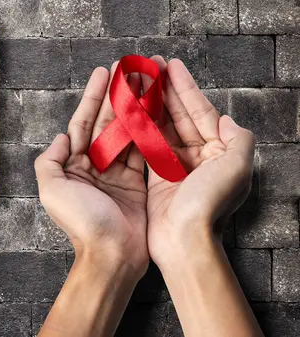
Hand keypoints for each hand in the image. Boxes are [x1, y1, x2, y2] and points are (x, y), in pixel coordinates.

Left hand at [35, 63, 147, 276]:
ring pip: (126, 133)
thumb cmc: (82, 224)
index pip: (82, 123)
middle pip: (106, 123)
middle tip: (130, 69)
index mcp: (71, 166)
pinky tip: (155, 110)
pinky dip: (148, 131)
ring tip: (145, 82)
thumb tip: (62, 136)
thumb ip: (50, 161)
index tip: (104, 73)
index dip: (93, 97)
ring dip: (134, 108)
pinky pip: (142, 151)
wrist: (112, 255)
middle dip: (117, 95)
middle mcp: (93, 166)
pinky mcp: (135, 183)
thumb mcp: (52, 191)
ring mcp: (115, 174)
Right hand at [144, 56, 254, 265]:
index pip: (201, 111)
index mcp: (219, 151)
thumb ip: (238, 139)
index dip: (185, 87)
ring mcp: (175, 165)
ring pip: (162, 126)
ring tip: (138, 82)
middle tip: (149, 65)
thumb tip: (226, 119)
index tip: (170, 65)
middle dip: (166, 89)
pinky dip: (141, 126)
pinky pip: (148, 144)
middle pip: (180, 115)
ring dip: (151, 103)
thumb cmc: (209, 205)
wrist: (183, 240)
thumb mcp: (237, 169)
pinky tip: (131, 110)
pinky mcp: (156, 175)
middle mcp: (198, 156)